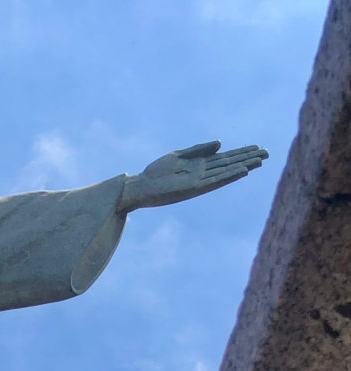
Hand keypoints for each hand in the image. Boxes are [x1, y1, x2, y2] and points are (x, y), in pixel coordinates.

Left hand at [120, 141, 266, 212]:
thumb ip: (200, 150)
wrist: (140, 187)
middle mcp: (203, 174)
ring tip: (260, 161)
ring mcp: (200, 181)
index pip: (225, 157)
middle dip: (248, 158)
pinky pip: (215, 181)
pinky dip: (229, 176)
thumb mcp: (178, 155)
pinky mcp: (194, 188)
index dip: (241, 152)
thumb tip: (221, 144)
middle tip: (268, 153)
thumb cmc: (156, 173)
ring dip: (244, 166)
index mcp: (199, 165)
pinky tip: (242, 171)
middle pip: (230, 163)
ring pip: (227, 172)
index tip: (258, 147)